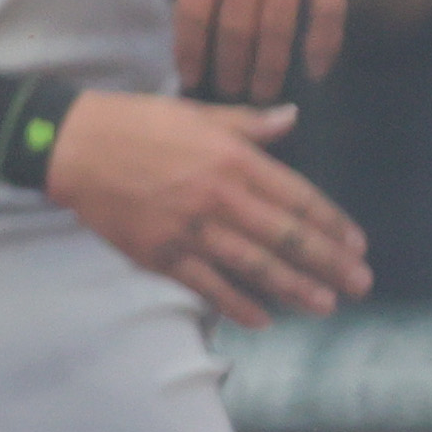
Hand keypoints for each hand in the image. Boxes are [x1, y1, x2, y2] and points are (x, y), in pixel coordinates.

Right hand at [41, 90, 369, 325]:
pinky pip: (208, 285)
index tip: (357, 244)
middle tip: (360, 284)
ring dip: (295, 288)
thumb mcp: (196, 113)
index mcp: (232, 159)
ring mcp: (190, 229)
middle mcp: (219, 197)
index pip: (298, 198)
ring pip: (255, 265)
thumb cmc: (134, 123)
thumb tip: (291, 118)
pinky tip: (263, 318)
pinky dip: (238, 304)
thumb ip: (247, 123)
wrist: (72, 145)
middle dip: (328, 263)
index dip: (332, 224)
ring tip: (325, 305)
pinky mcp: (161, 252)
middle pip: (286, 237)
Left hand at [141, 0, 362, 100]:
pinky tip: (315, 69)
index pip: (195, 9)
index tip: (188, 76)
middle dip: (229, 67)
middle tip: (225, 93)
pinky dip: (323, 44)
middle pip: (237, 26)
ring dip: (271, 66)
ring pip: (282, 27)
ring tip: (262, 91)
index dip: (190, 49)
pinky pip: (329, 10)